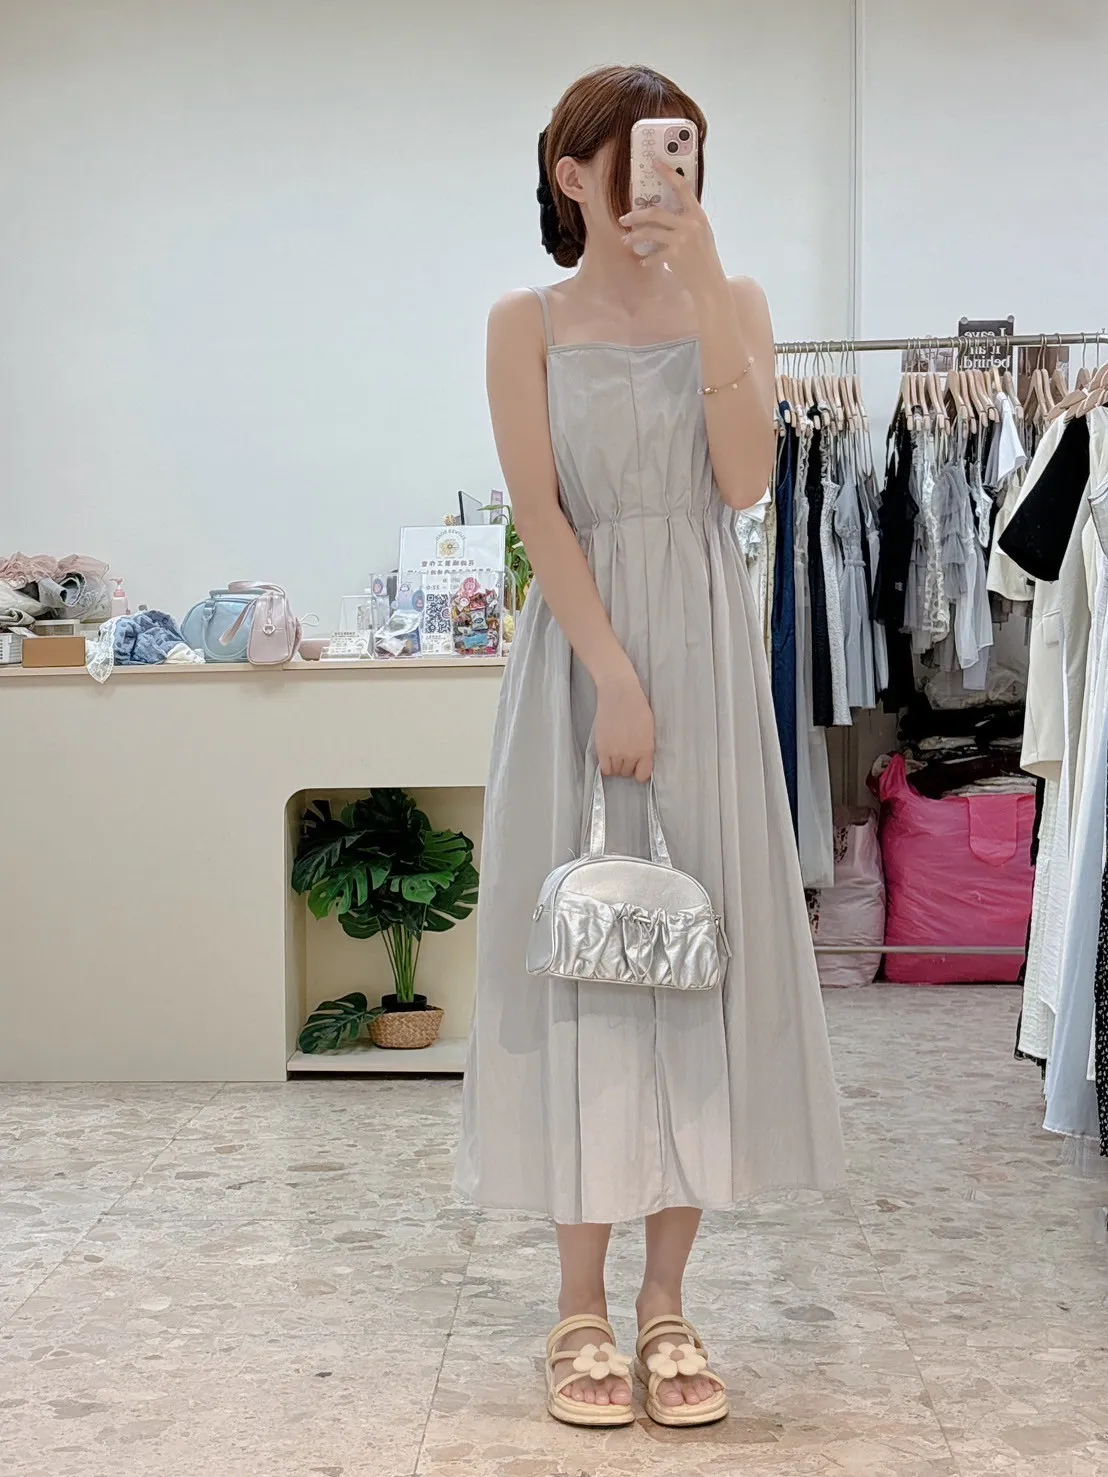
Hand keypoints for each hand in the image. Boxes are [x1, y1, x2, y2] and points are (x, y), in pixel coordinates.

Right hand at [595, 670, 654, 782]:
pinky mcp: (602, 749)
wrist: (619, 694)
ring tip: (616, 755)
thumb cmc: (636, 707)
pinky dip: (606, 767)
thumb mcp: (649, 729)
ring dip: (616, 766)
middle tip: (625, 756)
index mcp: (646, 749)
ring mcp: (616, 753)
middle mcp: (632, 754)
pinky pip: (604, 768)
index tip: (637, 769)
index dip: (640, 773)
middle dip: (627, 766)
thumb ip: (646, 747)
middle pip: (628, 772)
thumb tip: (642, 759)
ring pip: (616, 771)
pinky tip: (608, 758)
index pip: (643, 775)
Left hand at [618, 159, 725, 295]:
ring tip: (626, 240)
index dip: (668, 173)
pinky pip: (653, 254)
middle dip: (636, 215)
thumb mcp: (701, 232)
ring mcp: (682, 240)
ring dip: (634, 237)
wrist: (710, 282)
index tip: (655, 163)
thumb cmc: (704, 257)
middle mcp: (690, 224)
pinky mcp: (674, 256)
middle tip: (624, 218)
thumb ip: (687, 219)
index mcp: (698, 215)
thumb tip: (664, 211)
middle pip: (656, 213)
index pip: (683, 188)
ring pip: (649, 232)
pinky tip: (643, 261)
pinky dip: (646, 259)